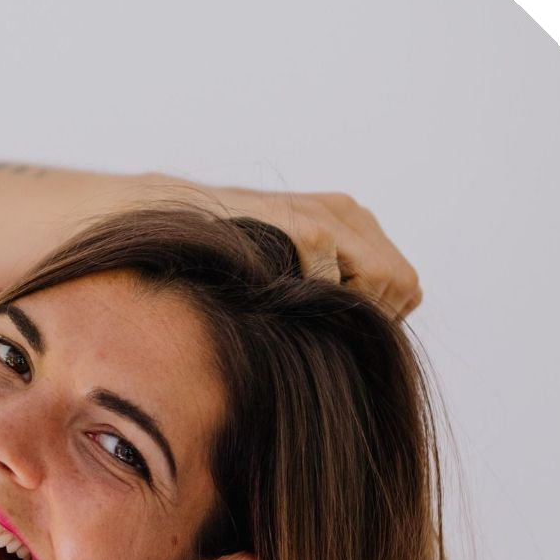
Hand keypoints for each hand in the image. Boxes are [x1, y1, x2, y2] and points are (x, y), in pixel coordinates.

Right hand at [154, 179, 423, 317]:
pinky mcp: (302, 223)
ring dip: (346, 310)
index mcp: (349, 222)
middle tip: (318, 330)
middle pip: (402, 286)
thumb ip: (319, 293)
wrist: (157, 217)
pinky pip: (338, 277)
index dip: (376, 318)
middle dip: (369, 318)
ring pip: (386, 281)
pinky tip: (277, 300)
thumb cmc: (214, 260)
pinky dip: (314, 299)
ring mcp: (326, 215)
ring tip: (298, 315)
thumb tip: (351, 346)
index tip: (333, 332)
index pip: (402, 286)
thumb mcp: (279, 272)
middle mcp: (346, 213)